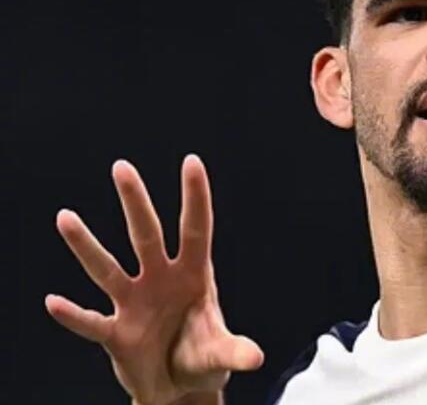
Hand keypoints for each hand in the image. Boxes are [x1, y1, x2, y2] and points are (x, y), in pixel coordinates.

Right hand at [45, 155, 262, 404]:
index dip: (195, 197)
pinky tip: (53, 302)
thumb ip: (233, 352)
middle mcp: (161, 280)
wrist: (176, 387)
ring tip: (66, 217)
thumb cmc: (202, 357)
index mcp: (194, 275)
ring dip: (86, 246)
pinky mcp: (115, 334)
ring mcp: (135, 304)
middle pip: (146, 236)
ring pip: (107, 269)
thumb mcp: (220, 355)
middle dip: (135, 203)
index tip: (192, 161)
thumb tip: (255, 359)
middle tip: (121, 167)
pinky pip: (91, 322)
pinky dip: (73, 316)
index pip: (196, 229)